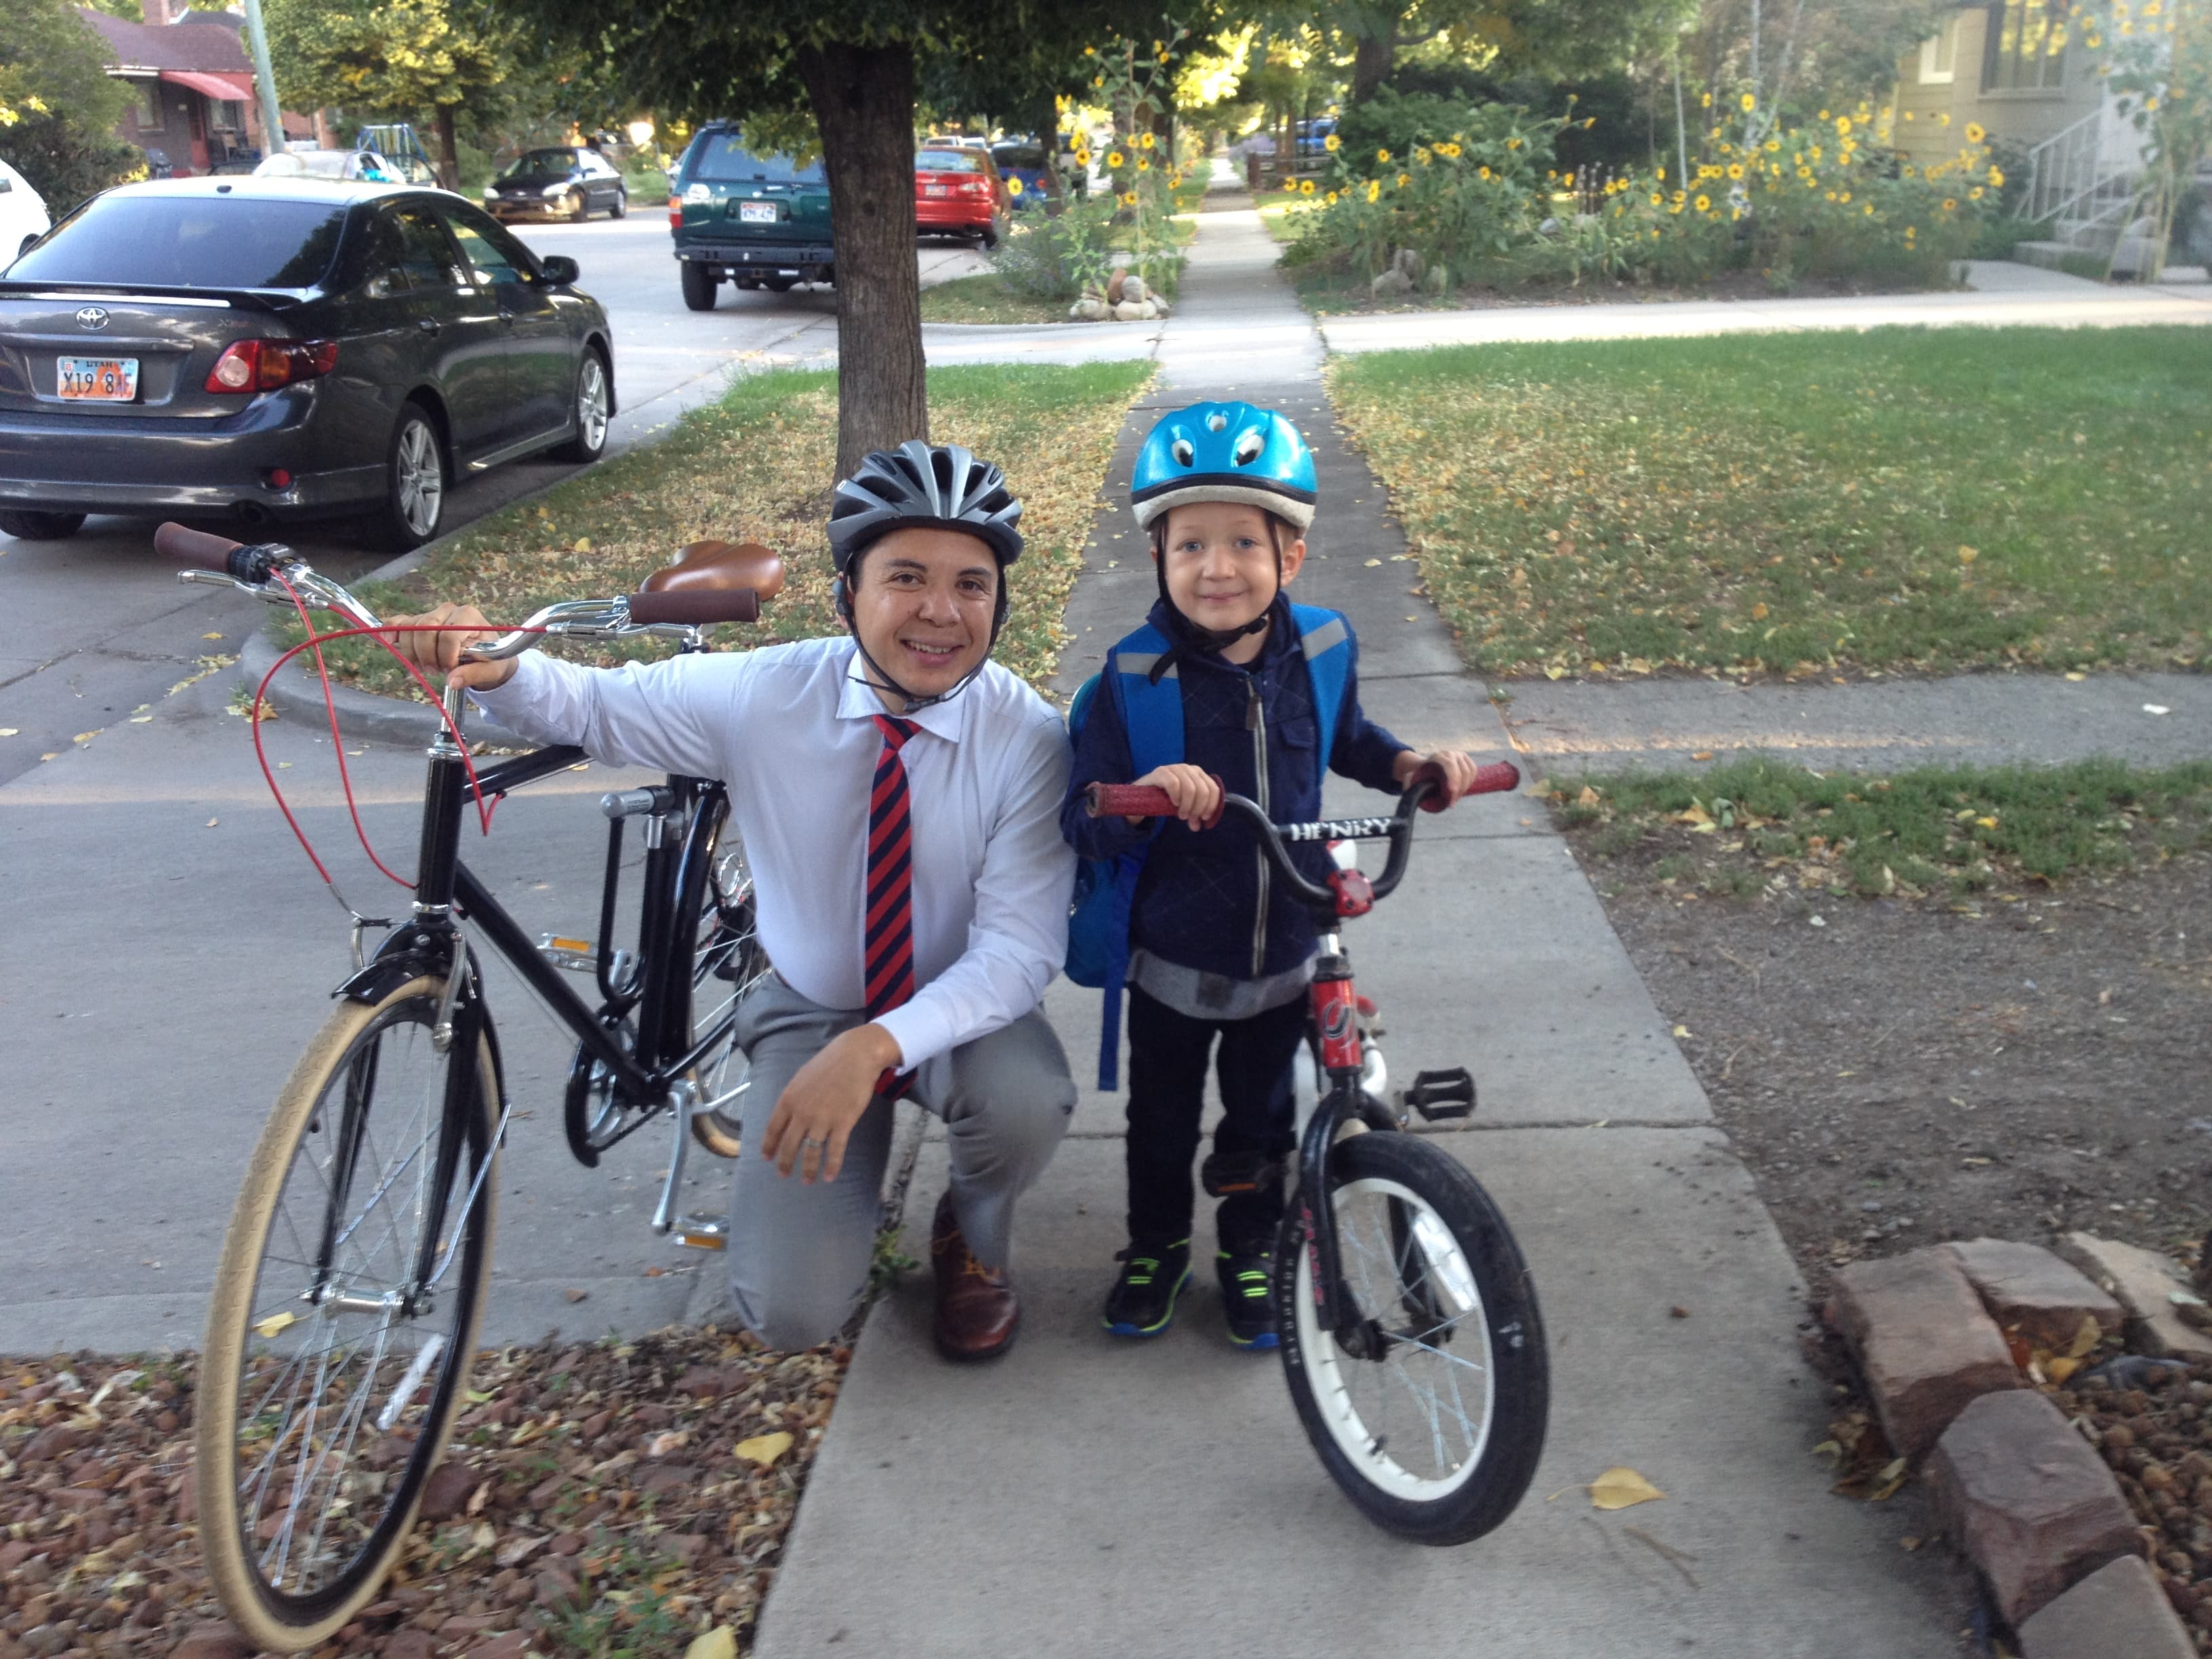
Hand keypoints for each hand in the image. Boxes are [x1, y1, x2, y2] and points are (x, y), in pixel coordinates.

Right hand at [381, 603, 516, 693]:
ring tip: (426, 667)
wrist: (486, 655)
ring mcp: (433, 614)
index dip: (445, 656)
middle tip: (434, 671)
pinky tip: (386, 641)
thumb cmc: (490, 660)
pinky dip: (391, 630)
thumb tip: (451, 681)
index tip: (451, 670)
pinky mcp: (419, 621)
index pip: (448, 634)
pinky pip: (400, 622)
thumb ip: (472, 675)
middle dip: (426, 654)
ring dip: (413, 652)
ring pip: (411, 628)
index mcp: (470, 617)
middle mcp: (450, 610)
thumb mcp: (489, 670)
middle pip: (425, 628)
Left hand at [759, 1022, 902, 1183]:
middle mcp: (802, 1112)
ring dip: (808, 1170)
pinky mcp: (843, 1123)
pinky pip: (834, 1150)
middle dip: (785, 1163)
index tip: (767, 1159)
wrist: (855, 1056)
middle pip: (789, 1145)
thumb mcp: (802, 1078)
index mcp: (789, 1099)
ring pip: (811, 1152)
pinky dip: (831, 1166)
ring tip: (808, 1181)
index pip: (773, 1129)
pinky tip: (829, 1177)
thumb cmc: (829, 1064)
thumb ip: (794, 1098)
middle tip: (783, 1175)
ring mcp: (822, 1119)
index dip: (769, 1146)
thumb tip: (789, 1114)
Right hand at [1131, 763, 1221, 829]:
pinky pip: (1174, 784)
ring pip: (1190, 789)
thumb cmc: (1167, 798)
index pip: (1214, 789)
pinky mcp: (1162, 771)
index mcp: (1199, 775)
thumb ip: (1192, 815)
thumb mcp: (1184, 806)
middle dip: (1198, 809)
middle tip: (1189, 819)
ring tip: (1181, 815)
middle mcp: (1189, 769)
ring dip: (1187, 806)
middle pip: (1203, 791)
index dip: (1211, 806)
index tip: (1204, 818)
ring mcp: (1176, 768)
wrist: (1144, 793)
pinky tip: (1174, 803)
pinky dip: (1176, 796)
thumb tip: (1198, 827)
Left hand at [1393, 748, 1481, 806]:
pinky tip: (1461, 791)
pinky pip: (1473, 772)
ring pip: (1469, 773)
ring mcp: (1460, 756)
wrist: (1426, 767)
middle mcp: (1450, 754)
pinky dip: (1469, 783)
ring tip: (1454, 798)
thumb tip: (1409, 790)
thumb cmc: (1418, 774)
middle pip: (1462, 772)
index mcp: (1437, 757)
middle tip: (1451, 803)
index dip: (1453, 780)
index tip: (1452, 793)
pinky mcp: (1466, 760)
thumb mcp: (1410, 778)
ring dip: (1464, 788)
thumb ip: (1408, 783)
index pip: (1450, 766)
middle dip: (1459, 789)